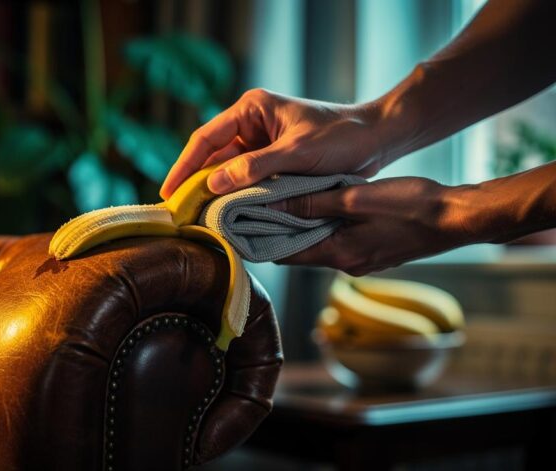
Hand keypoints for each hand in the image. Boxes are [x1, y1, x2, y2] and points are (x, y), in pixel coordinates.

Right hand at [160, 88, 385, 198]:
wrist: (377, 139)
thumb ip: (256, 167)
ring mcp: (262, 143)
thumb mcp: (297, 153)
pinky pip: (248, 180)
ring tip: (198, 218)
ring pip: (229, 171)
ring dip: (217, 193)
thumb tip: (215, 184)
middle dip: (196, 183)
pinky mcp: (273, 161)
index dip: (184, 167)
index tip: (169, 192)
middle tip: (178, 212)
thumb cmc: (341, 137)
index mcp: (251, 109)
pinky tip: (227, 215)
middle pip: (213, 156)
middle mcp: (252, 124)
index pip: (206, 138)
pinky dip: (238, 196)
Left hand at [270, 177, 475, 274]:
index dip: (259, 239)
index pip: (284, 254)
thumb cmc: (412, 205)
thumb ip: (314, 201)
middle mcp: (346, 264)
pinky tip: (319, 206)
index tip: (239, 223)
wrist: (456, 218)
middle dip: (276, 231)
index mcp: (338, 254)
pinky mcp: (372, 252)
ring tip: (281, 202)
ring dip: (301, 227)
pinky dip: (322, 226)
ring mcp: (360, 260)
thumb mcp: (356, 198)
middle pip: (298, 250)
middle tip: (255, 208)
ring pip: (317, 244)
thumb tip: (273, 203)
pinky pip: (337, 241)